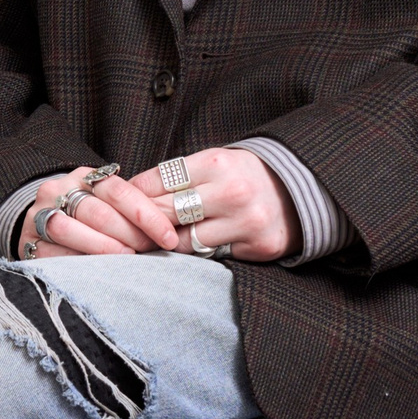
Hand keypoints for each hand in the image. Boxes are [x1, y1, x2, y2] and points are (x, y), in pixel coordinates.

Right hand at [18, 166, 181, 257]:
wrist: (42, 225)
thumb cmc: (89, 219)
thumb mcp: (109, 206)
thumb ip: (133, 212)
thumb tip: (173, 231)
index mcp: (85, 178)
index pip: (119, 190)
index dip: (147, 214)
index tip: (169, 237)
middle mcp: (59, 190)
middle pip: (97, 212)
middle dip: (129, 234)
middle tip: (149, 251)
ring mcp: (40, 215)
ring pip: (69, 229)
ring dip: (102, 248)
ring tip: (126, 260)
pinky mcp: (27, 241)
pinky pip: (51, 253)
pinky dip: (76, 263)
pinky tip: (97, 273)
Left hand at [126, 146, 298, 262]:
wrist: (299, 191)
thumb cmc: (243, 176)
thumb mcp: (213, 163)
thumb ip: (178, 177)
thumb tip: (129, 193)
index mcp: (216, 163)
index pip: (158, 181)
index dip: (132, 194)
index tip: (118, 202)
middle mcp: (232, 192)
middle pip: (166, 212)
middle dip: (142, 222)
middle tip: (124, 229)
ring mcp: (246, 221)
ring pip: (183, 242)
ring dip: (167, 242)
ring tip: (155, 241)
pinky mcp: (257, 246)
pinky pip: (210, 256)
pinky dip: (196, 253)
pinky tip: (188, 249)